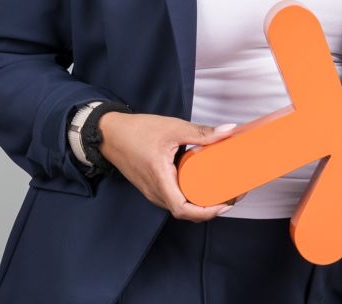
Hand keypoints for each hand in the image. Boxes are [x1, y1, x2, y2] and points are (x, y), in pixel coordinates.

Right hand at [96, 111, 244, 220]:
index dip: (206, 212)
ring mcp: (152, 191)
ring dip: (200, 204)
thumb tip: (228, 131)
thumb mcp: (173, 128)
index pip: (184, 209)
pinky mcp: (152, 186)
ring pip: (179, 206)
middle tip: (231, 196)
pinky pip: (173, 197)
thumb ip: (201, 132)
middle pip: (185, 211)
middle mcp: (155, 192)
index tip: (225, 205)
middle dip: (210, 208)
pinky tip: (201, 184)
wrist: (109, 133)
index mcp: (160, 180)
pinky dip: (189, 196)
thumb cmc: (137, 131)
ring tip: (221, 191)